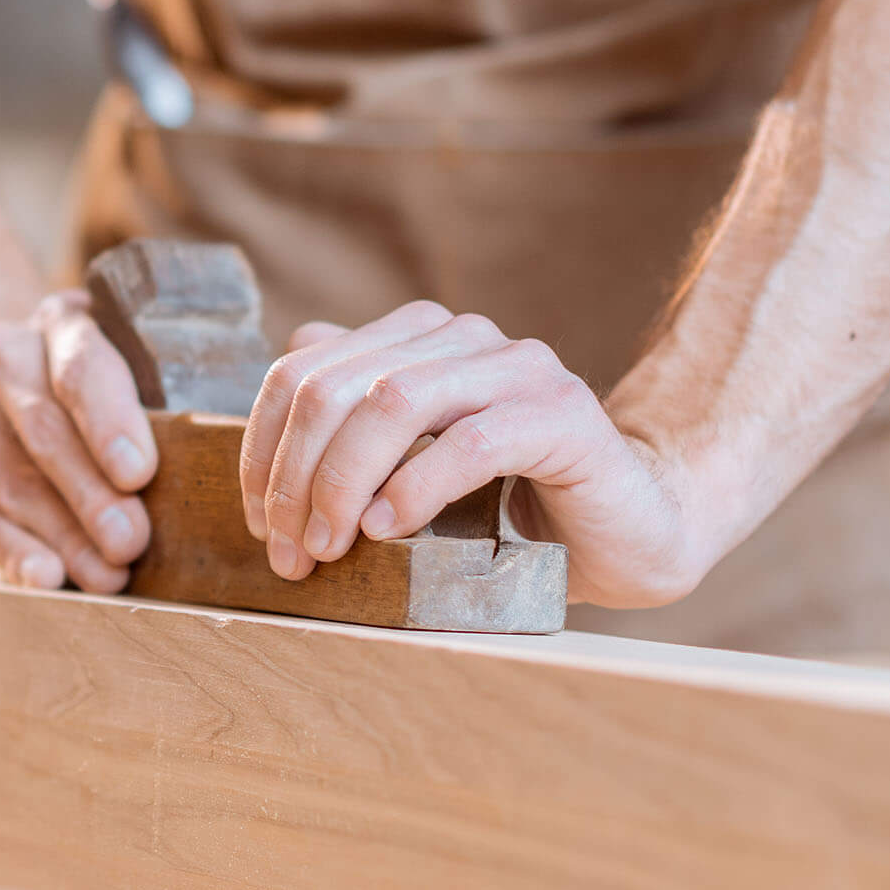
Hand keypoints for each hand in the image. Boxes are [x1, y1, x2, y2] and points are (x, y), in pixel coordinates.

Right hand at [0, 292, 157, 591]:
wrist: (13, 384)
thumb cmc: (107, 388)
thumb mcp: (140, 368)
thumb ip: (172, 397)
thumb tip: (224, 446)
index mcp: (62, 321)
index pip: (81, 368)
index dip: (110, 421)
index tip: (139, 474)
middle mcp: (1, 354)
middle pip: (45, 431)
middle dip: (91, 495)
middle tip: (131, 543)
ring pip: (12, 479)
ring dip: (62, 535)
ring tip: (106, 576)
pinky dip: (12, 550)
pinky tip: (45, 577)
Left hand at [238, 301, 700, 608]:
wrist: (631, 532)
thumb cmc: (509, 508)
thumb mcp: (410, 468)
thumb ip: (353, 426)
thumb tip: (281, 402)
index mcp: (414, 338)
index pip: (302, 371)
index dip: (263, 446)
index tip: (258, 522)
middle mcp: (460, 338)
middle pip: (336, 387)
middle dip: (294, 476)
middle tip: (289, 552)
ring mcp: (516, 368)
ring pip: (393, 403)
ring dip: (343, 483)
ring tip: (329, 547)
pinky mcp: (562, 415)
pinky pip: (469, 440)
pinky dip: (415, 487)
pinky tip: (389, 531)